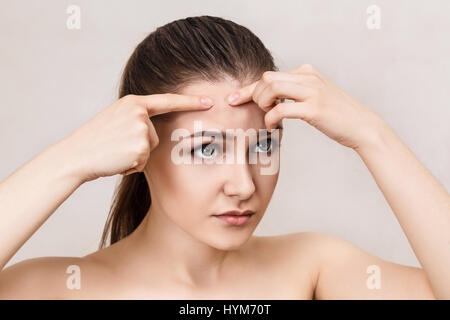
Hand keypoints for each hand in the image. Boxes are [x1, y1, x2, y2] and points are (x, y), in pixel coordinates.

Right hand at [61, 93, 213, 181]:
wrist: (76, 155)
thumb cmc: (94, 141)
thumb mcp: (115, 119)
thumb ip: (136, 119)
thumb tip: (152, 131)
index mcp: (133, 102)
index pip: (167, 100)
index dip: (190, 102)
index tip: (210, 101)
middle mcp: (139, 113)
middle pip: (156, 135)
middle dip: (141, 146)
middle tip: (116, 146)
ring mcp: (141, 129)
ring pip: (151, 149)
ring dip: (136, 156)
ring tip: (115, 153)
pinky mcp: (141, 147)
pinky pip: (144, 162)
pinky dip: (132, 166)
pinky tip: (117, 161)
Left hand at [227, 64, 386, 149]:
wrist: (362, 127)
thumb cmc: (336, 115)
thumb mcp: (315, 96)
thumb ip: (295, 92)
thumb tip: (270, 99)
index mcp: (307, 72)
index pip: (269, 75)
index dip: (247, 88)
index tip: (233, 99)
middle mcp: (309, 77)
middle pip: (266, 78)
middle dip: (253, 96)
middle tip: (258, 113)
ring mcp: (312, 91)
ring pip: (271, 87)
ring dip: (262, 104)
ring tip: (267, 117)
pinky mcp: (314, 108)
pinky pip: (281, 108)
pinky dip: (270, 118)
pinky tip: (271, 126)